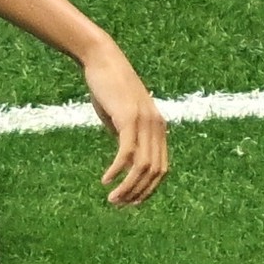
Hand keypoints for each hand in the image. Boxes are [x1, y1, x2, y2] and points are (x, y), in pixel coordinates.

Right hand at [79, 44, 169, 205]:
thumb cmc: (107, 85)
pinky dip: (118, 170)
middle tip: (119, 204)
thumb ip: (124, 134)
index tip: (130, 200)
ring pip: (142, 166)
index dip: (148, 188)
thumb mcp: (119, 114)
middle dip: (138, 193)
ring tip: (113, 198)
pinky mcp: (129, 119)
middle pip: (154, 172)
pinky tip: (106, 179)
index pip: (161, 168)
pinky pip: (127, 153)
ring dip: (129, 187)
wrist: (102, 59)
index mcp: (158, 128)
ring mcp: (144, 123)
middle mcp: (157, 127)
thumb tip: (122, 158)